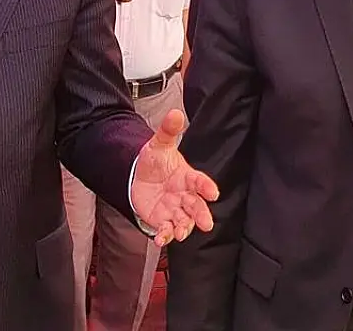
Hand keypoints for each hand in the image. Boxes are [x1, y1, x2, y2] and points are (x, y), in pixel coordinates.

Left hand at [129, 109, 218, 246]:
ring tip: (181, 232)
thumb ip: (168, 131)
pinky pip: (166, 230)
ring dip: (184, 228)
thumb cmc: (156, 162)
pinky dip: (165, 236)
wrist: (139, 177)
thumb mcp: (159, 144)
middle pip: (197, 206)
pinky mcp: (163, 220)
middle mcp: (185, 195)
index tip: (213, 193)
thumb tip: (175, 112)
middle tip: (207, 223)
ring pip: (184, 221)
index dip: (206, 187)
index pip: (200, 181)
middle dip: (202, 215)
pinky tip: (160, 239)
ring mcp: (175, 209)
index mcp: (187, 176)